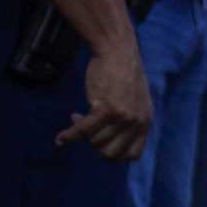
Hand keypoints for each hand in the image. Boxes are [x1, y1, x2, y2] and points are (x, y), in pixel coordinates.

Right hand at [57, 38, 151, 160]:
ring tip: (80, 115)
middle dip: (94, 144)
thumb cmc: (122, 76)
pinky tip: (60, 137)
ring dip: (82, 133)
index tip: (100, 146)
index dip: (113, 156)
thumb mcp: (134, 102)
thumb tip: (106, 151)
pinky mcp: (107, 108)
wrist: (118, 50)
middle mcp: (137, 121)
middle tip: (88, 130)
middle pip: (109, 153)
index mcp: (146, 121)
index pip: (131, 155)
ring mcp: (123, 116)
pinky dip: (69, 135)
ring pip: (94, 141)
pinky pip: (82, 131)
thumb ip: (128, 123)